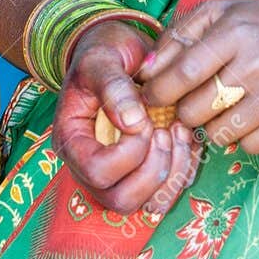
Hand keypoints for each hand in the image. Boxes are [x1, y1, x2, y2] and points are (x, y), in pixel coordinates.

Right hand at [50, 19, 201, 216]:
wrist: (116, 52)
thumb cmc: (104, 53)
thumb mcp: (101, 58)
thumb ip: (113, 85)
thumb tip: (133, 121)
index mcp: (72, 141)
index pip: (96, 171)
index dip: (128, 151)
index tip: (144, 119)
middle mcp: (90, 167)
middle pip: (121, 199)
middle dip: (153, 169)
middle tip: (165, 130)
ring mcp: (116, 174)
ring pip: (146, 205)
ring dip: (171, 174)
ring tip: (178, 132)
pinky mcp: (140, 172)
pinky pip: (164, 194)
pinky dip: (182, 172)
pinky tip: (186, 138)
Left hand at [135, 0, 258, 154]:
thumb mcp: (225, 13)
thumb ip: (180, 36)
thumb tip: (145, 72)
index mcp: (236, 31)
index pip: (180, 75)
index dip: (158, 93)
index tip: (155, 97)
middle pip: (194, 110)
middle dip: (187, 110)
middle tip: (199, 100)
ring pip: (219, 134)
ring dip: (215, 125)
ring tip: (230, 105)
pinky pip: (249, 147)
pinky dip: (244, 137)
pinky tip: (256, 115)